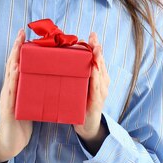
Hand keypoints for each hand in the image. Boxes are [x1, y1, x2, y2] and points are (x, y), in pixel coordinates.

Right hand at [0, 29, 32, 162]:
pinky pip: (11, 92)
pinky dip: (13, 80)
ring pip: (10, 76)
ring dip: (13, 60)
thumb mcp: (30, 101)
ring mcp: (8, 98)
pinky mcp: (9, 109)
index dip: (20, 49)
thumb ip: (35, 88)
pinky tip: (16, 71)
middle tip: (21, 33)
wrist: (11, 143)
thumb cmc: (22, 121)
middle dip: (16, 48)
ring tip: (18, 46)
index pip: (18, 64)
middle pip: (12, 65)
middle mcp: (10, 89)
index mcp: (16, 87)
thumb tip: (48, 76)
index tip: (24, 33)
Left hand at [73, 32, 109, 152]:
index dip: (95, 46)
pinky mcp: (97, 103)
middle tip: (94, 39)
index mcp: (97, 78)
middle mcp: (102, 83)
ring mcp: (101, 93)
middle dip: (97, 50)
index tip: (92, 35)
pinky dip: (96, 79)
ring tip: (95, 50)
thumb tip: (60, 60)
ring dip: (98, 61)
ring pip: (101, 74)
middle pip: (100, 63)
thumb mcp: (78, 87)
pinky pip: (96, 89)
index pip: (97, 59)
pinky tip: (93, 70)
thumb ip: (73, 75)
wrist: (87, 127)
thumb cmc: (81, 105)